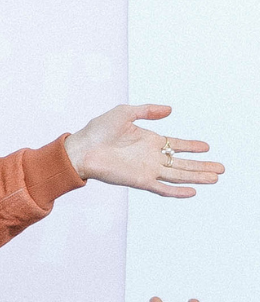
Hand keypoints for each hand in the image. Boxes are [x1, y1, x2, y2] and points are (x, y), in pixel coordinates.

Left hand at [63, 105, 222, 198]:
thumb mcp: (125, 113)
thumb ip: (148, 111)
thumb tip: (170, 110)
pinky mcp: (139, 180)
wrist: (80, 149)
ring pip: (178, 175)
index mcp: (149, 142)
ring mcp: (146, 169)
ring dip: (197, 177)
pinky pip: (162, 188)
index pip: (176, 145)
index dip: (192, 146)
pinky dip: (177, 191)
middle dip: (202, 166)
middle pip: (183, 163)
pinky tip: (192, 191)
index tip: (207, 147)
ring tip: (216, 178)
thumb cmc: (97, 130)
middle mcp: (150, 157)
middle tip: (221, 168)